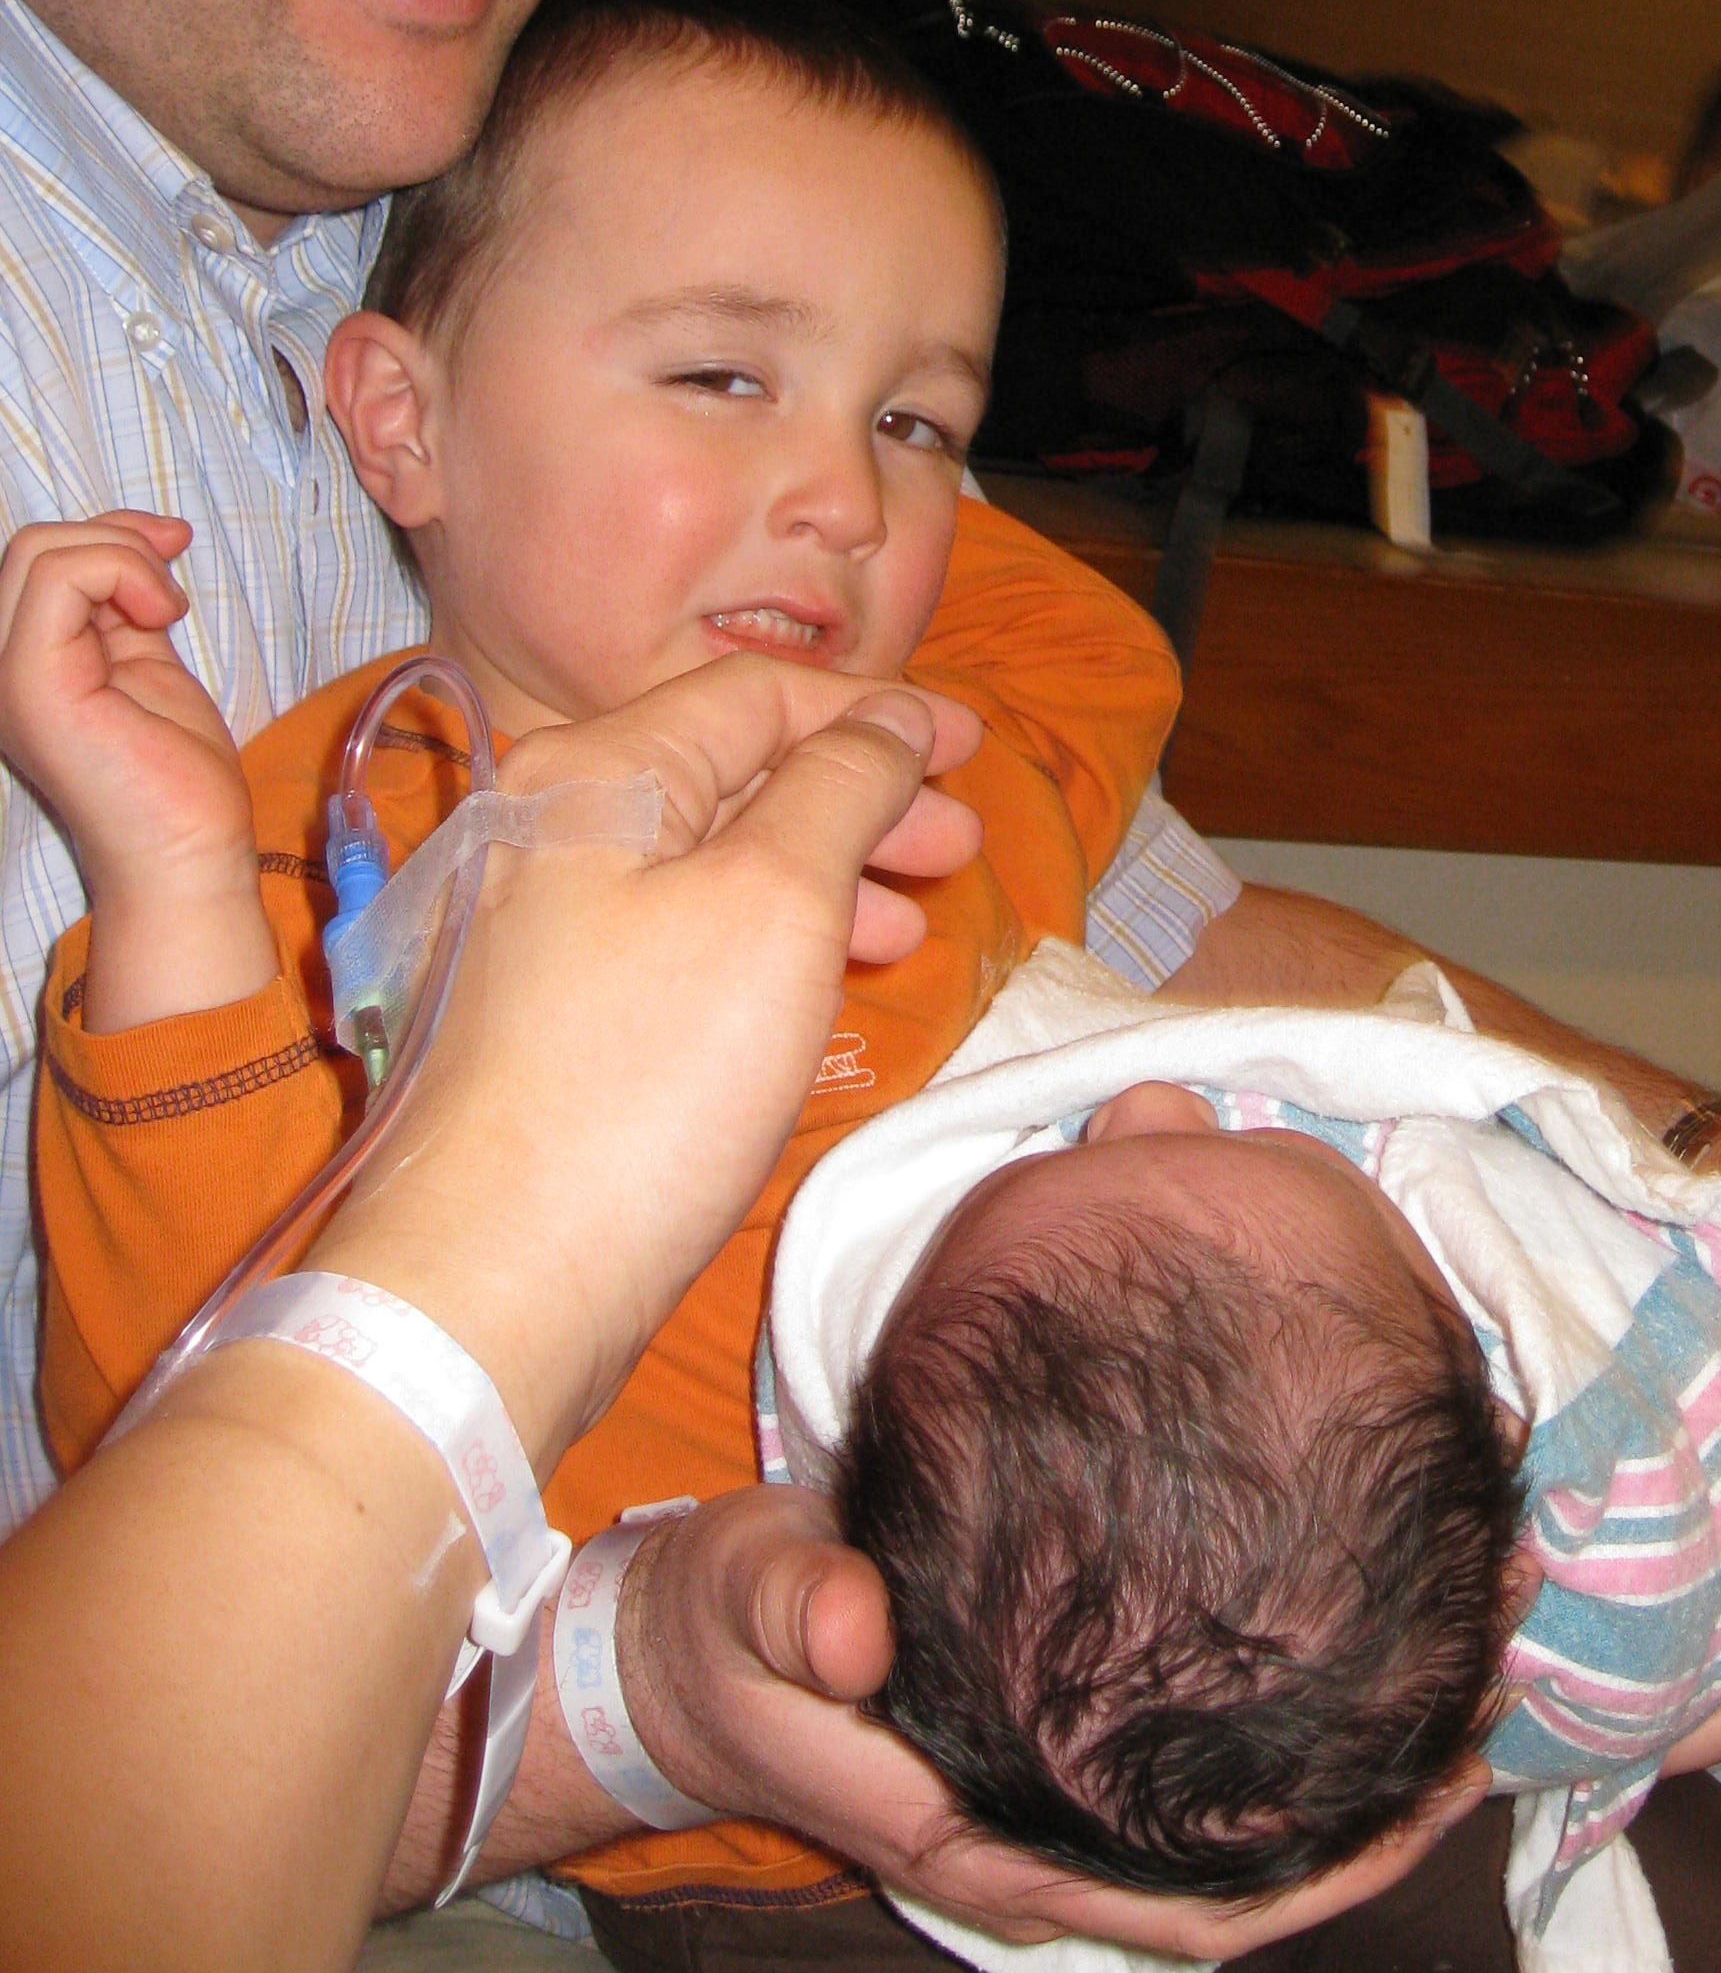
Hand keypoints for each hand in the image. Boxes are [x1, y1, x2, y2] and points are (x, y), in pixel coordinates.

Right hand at [0, 513, 253, 893]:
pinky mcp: (32, 684)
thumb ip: (124, 604)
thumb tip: (149, 537)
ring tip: (166, 609)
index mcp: (22, 661)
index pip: (36, 560)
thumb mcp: (144, 659)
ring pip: (38, 551)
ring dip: (124, 556)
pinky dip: (124, 572)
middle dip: (116, 538)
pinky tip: (163, 617)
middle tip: (171, 580)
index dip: (108, 535)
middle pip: (29, 544)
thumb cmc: (174, 770)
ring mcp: (6, 676)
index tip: (171, 548)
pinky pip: (60, 578)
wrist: (189, 847)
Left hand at [314, 654, 985, 1468]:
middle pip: (737, 771)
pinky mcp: (558, 1013)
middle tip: (961, 848)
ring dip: (828, 873)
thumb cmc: (644, 1077)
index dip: (877, 712)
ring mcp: (549, 923)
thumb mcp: (774, 904)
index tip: (973, 748)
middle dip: (862, 798)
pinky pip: (686, 933)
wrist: (496, 1277)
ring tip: (915, 922)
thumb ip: (841, 787)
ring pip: (716, 859)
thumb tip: (890, 721)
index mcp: (596, 771)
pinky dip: (770, 938)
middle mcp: (556, 825)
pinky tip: (825, 979)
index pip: (757, 695)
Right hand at [622, 1488, 1487, 1954]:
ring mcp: (1062, 1787)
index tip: (1446, 1777)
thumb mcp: (747, 1606)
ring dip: (1363, 1736)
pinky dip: (1294, 1692)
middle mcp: (1050, 1836)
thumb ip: (798, 1610)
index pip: (1198, 1900)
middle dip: (1390, 1788)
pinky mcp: (1063, 1724)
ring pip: (1244, 1804)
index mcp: (990, 1839)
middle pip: (1256, 1859)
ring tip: (1473, 1618)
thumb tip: (856, 1623)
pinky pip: (1204, 1740)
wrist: (686, 1656)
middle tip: (1505, 1661)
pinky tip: (1357, 1607)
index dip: (1332, 1863)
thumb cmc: (724, 1640)